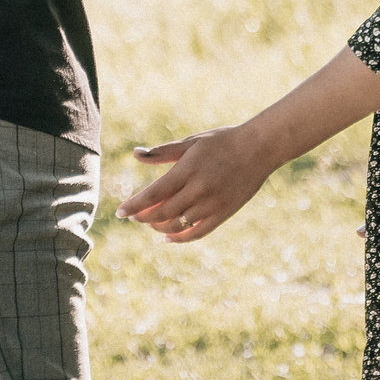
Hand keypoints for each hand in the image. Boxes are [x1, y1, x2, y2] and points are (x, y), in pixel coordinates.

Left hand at [115, 124, 278, 243]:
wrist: (259, 149)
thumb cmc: (222, 141)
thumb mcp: (191, 142)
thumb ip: (162, 152)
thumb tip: (135, 154)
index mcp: (188, 170)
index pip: (154, 194)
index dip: (134, 205)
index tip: (120, 212)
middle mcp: (199, 190)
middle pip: (162, 212)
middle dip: (143, 217)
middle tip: (132, 217)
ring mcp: (212, 204)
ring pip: (177, 225)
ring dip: (158, 226)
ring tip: (149, 223)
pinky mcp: (223, 214)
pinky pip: (197, 233)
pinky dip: (179, 238)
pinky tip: (167, 237)